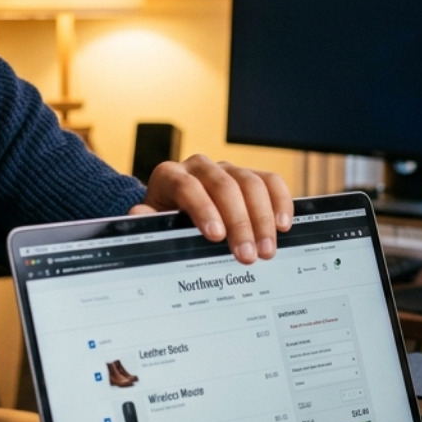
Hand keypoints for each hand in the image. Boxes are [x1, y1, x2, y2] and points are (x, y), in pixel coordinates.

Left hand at [130, 153, 292, 263]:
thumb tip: (137, 217)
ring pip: (250, 182)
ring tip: (267, 249)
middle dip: (239, 222)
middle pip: (224, 186)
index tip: (217, 236)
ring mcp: (226, 169)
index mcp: (170, 175)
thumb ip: (145, 222)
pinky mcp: (249, 176)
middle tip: (247, 255)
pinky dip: (280, 201)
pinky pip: (270, 181)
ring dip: (262, 218)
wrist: (176, 211)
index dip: (203, 210)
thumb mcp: (152, 225)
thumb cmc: (165, 222)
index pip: (187, 186)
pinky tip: (284, 225)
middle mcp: (199, 167)